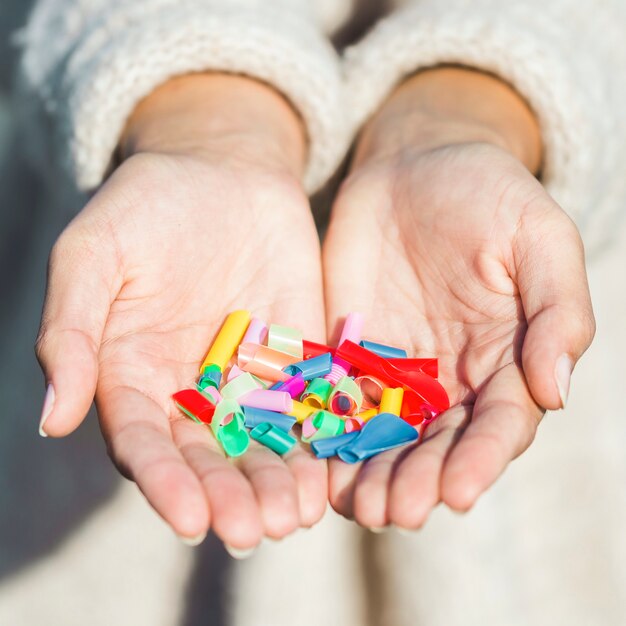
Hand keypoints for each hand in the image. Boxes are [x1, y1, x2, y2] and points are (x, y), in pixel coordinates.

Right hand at [35, 74, 326, 550]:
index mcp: (135, 376)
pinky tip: (337, 469)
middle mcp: (193, 390)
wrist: (221, 168)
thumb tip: (52, 420)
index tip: (188, 519)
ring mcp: (251, 375)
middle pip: (211, 458)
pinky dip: (324, 437)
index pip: (147, 443)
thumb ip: (73, 332)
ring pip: (265, 443)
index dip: (165, 482)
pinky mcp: (301, 354)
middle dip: (231, 496)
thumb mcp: (94, 256)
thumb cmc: (147, 207)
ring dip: (280, 483)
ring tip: (297, 516)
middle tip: (255, 532)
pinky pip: (313, 402)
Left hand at [323, 68, 594, 528]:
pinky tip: (316, 465)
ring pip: (388, 436)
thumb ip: (556, 310)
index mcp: (507, 359)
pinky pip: (340, 402)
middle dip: (419, 480)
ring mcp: (398, 370)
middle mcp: (454, 378)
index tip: (459, 492)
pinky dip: (330, 436)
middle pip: (439, 444)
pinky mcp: (351, 354)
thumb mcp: (537, 237)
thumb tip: (557, 391)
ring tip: (357, 506)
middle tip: (395, 512)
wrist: (414, 165)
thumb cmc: (486, 194)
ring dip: (373, 474)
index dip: (481, 459)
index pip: (499, 423)